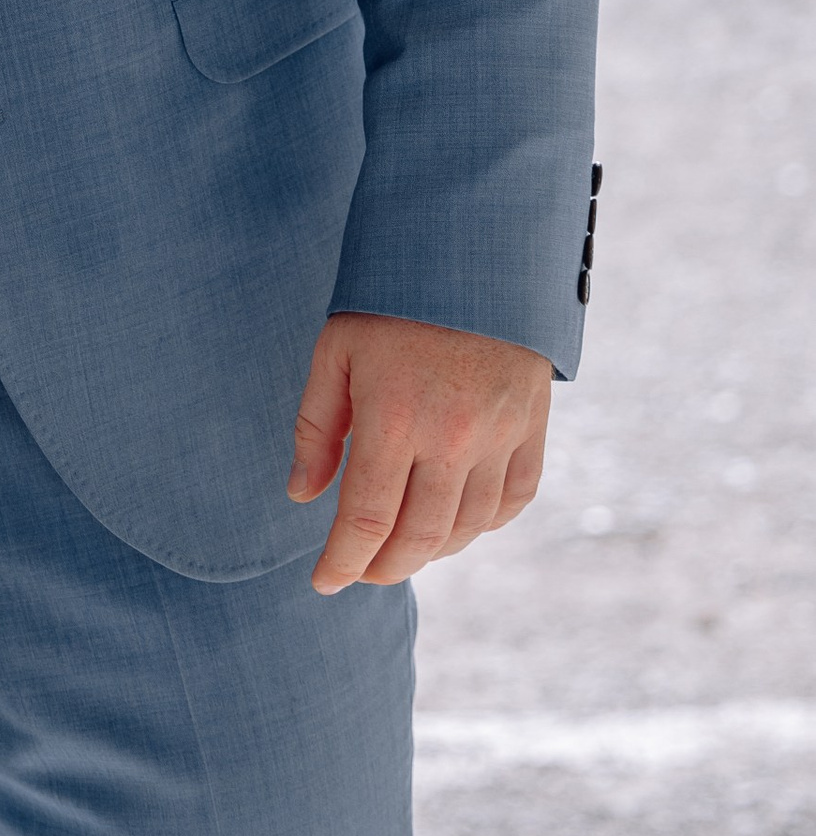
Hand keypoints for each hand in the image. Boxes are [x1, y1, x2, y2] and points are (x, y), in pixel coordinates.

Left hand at [289, 310, 551, 592]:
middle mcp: (451, 438)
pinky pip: (513, 501)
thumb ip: (316, 428)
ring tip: (401, 550)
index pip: (366, 520)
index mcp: (393, 419)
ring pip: (467, 528)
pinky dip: (483, 525)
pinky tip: (456, 524)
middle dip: (384, 568)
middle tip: (360, 572)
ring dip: (432, 552)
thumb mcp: (335, 351)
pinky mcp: (532, 426)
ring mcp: (499, 436)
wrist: (473, 253)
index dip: (343, 562)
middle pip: (419, 539)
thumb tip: (302, 495)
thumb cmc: (390, 300)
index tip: (324, 583)